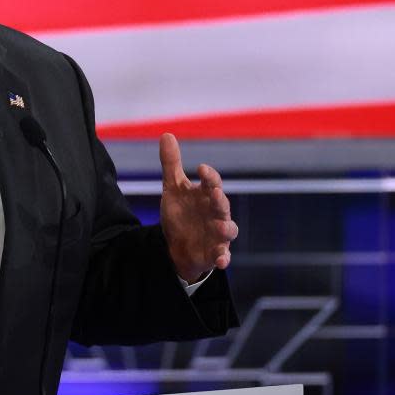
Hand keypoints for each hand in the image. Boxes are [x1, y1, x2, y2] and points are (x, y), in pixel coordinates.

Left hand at [158, 133, 238, 283]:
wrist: (178, 245)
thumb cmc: (182, 213)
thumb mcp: (172, 189)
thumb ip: (172, 164)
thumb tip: (166, 134)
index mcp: (206, 195)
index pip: (211, 182)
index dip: (209, 176)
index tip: (201, 169)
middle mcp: (216, 213)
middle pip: (222, 205)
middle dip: (219, 200)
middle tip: (214, 193)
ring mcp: (218, 234)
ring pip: (229, 230)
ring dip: (225, 228)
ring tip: (219, 226)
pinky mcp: (215, 252)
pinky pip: (223, 256)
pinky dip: (224, 258)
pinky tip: (222, 261)